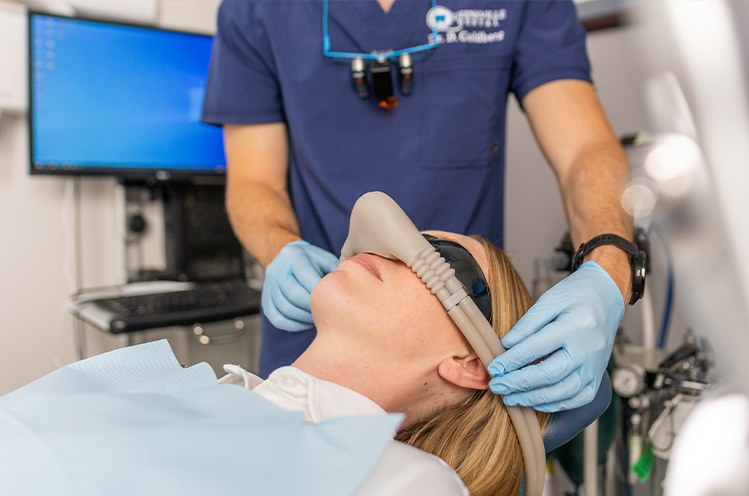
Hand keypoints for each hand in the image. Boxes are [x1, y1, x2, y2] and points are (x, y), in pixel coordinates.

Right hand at [261, 240, 338, 331]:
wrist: (286, 258)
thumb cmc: (311, 260)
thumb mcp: (324, 258)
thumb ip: (334, 271)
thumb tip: (347, 288)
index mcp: (293, 256)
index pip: (306, 276)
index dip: (320, 291)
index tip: (332, 299)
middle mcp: (277, 270)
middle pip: (294, 295)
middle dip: (313, 307)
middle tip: (326, 313)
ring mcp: (269, 286)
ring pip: (285, 309)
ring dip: (304, 318)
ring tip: (318, 319)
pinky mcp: (266, 301)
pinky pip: (278, 319)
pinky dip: (293, 325)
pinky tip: (305, 322)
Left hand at [488, 261, 624, 411]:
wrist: (608, 296)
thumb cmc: (575, 295)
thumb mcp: (549, 299)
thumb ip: (528, 323)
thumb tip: (506, 346)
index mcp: (576, 326)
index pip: (537, 348)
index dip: (512, 360)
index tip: (493, 368)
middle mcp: (589, 350)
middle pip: (550, 374)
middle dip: (519, 383)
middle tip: (497, 386)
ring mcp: (596, 366)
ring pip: (564, 391)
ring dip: (533, 398)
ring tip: (510, 398)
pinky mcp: (598, 377)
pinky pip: (578, 398)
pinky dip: (555, 404)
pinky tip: (534, 402)